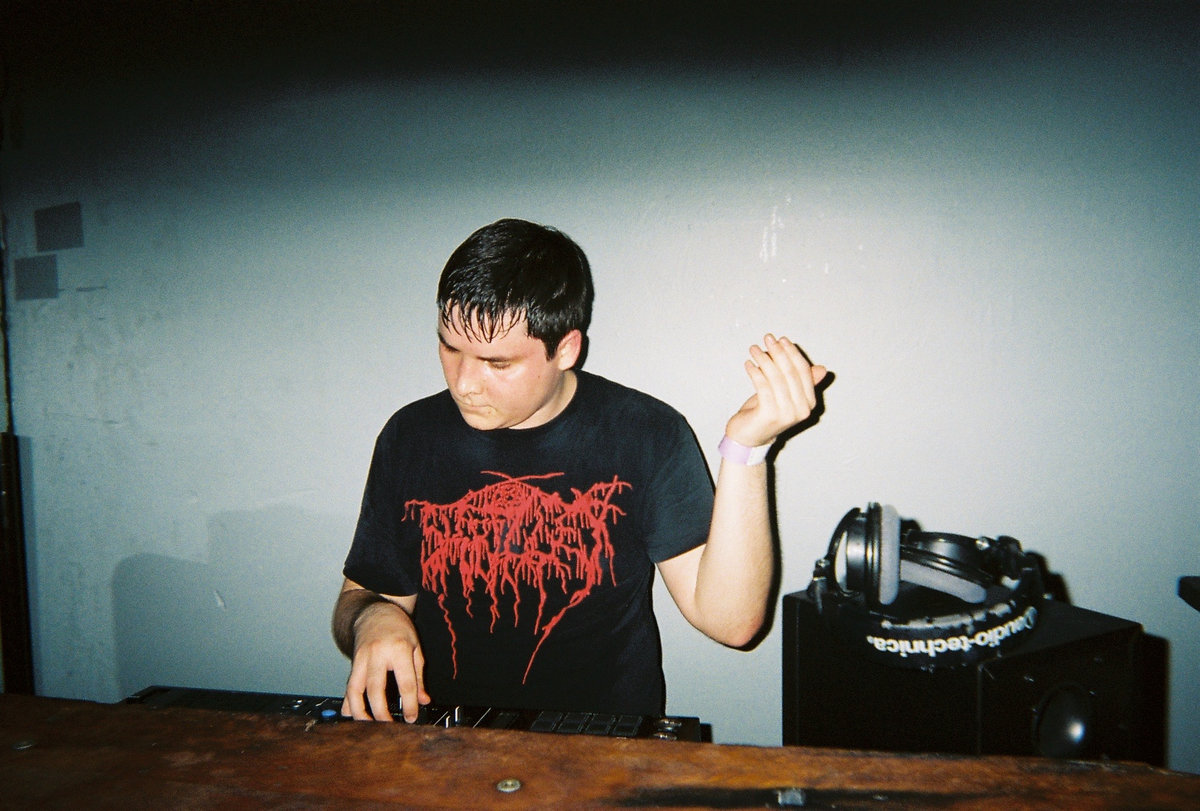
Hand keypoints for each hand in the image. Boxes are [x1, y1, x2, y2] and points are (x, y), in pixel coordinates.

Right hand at [341, 600, 430, 722]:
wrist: (375, 612)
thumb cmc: (397, 628)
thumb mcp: (415, 647)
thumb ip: (419, 676)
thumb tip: (423, 700)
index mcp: (399, 649)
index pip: (405, 683)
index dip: (409, 703)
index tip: (412, 717)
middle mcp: (377, 654)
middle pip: (375, 689)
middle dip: (380, 712)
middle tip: (388, 727)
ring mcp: (362, 658)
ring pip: (355, 689)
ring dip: (359, 711)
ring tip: (368, 726)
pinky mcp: (353, 663)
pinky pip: (349, 686)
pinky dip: (348, 702)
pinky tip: (350, 714)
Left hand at [725, 334, 826, 447]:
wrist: (750, 438)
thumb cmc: (766, 412)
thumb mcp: (786, 394)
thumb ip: (799, 381)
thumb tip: (822, 369)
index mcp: (809, 402)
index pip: (803, 371)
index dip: (792, 353)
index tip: (781, 340)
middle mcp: (802, 409)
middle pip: (790, 372)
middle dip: (778, 352)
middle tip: (767, 339)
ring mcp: (787, 413)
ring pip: (775, 377)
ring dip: (764, 359)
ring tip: (754, 349)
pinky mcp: (770, 414)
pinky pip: (763, 386)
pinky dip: (755, 372)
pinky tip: (749, 364)